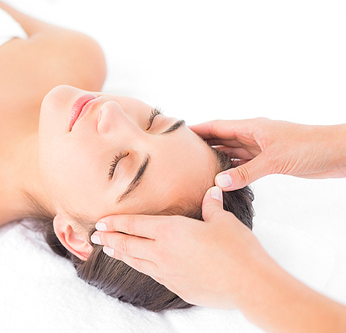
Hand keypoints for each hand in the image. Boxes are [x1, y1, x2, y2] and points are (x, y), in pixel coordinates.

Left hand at [91, 186, 276, 308]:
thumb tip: (212, 192)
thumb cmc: (238, 249)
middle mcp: (163, 252)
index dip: (116, 223)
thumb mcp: (224, 221)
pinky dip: (141, 268)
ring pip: (136, 262)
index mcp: (171, 231)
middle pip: (128, 244)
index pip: (135, 224)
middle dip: (109, 239)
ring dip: (120, 255)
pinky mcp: (177, 287)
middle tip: (94, 238)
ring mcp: (168, 272)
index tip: (100, 223)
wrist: (249, 285)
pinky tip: (140, 266)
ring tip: (108, 251)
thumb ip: (212, 206)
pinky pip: (153, 275)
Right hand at [189, 118, 345, 190]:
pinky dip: (233, 171)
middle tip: (183, 154)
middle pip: (222, 139)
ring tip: (197, 167)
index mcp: (252, 127)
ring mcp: (261, 149)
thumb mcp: (274, 160)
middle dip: (203, 144)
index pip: (217, 126)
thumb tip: (218, 182)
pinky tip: (222, 177)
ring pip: (232, 152)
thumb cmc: (310, 146)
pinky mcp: (269, 161)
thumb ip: (245, 172)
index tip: (180, 134)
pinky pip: (244, 165)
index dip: (198, 129)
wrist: (337, 153)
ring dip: (217, 158)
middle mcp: (253, 136)